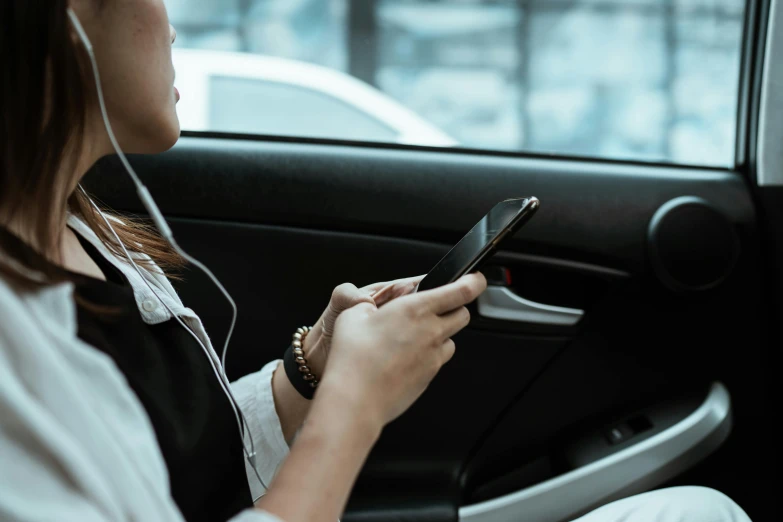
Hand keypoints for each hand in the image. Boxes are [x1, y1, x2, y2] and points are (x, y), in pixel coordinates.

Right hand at [318, 273, 486, 428]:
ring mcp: (433, 357)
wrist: (356, 399)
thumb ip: (368, 304)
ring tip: (412, 338)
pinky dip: (428, 356)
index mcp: (415, 309)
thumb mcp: (352, 315)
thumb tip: (371, 306)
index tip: (475, 279)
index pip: (462, 291)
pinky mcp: (430, 377)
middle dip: (453, 309)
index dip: (474, 281)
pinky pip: (437, 360)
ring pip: (451, 340)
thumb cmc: (353, 358)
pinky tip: (404, 359)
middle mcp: (431, 331)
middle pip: (463, 315)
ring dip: (440, 335)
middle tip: (433, 310)